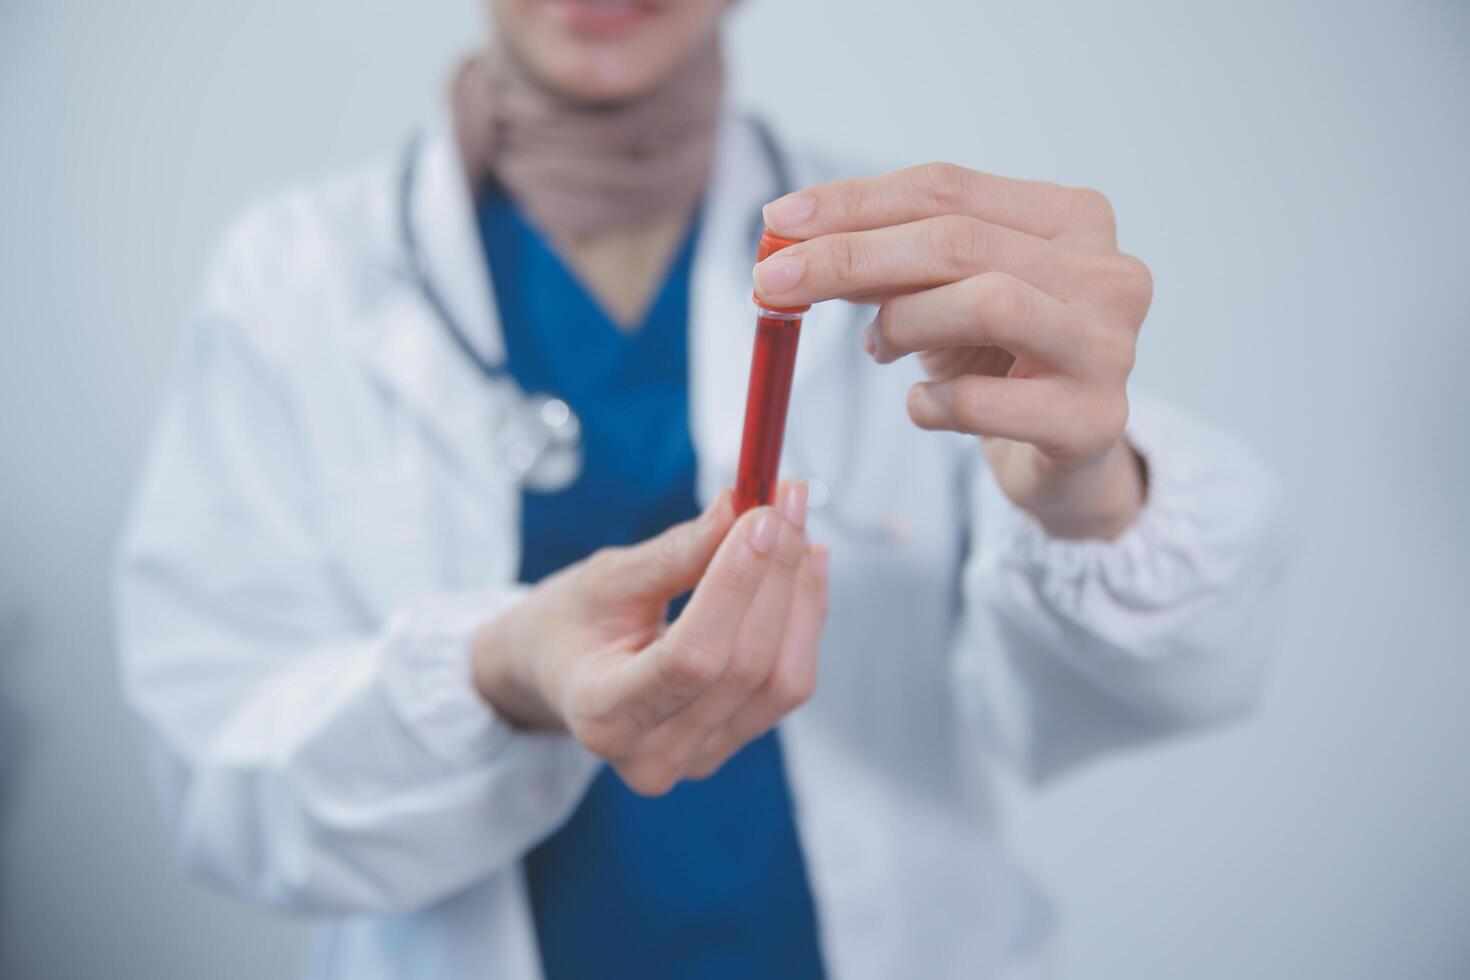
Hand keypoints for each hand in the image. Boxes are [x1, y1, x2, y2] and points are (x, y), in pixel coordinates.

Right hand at [471, 484, 827, 795]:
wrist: (559, 673)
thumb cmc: (569, 624)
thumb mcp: (604, 580)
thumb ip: (675, 553)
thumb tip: (739, 507)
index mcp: (604, 716)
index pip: (691, 659)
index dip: (735, 585)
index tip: (759, 515)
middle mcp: (656, 755)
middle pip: (745, 667)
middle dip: (776, 575)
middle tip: (785, 500)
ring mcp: (701, 757)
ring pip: (782, 679)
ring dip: (799, 593)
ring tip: (795, 525)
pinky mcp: (734, 741)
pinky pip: (789, 683)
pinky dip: (804, 616)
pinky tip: (804, 564)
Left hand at [753, 163, 1150, 538]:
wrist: (1066, 458)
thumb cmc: (1000, 361)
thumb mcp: (943, 298)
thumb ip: (886, 265)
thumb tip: (788, 244)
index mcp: (1070, 218)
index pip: (947, 187)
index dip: (854, 201)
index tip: (777, 221)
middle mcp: (1107, 271)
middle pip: (959, 241)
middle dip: (850, 257)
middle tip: (773, 282)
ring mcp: (1110, 346)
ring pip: (988, 303)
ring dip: (903, 322)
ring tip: (877, 347)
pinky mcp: (1094, 420)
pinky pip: (985, 403)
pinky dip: (931, 403)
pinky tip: (921, 405)